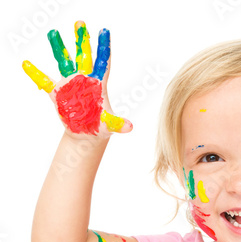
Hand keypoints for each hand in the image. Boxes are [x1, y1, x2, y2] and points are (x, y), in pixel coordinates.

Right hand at [22, 20, 131, 138]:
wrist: (85, 135)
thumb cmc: (100, 127)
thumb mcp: (110, 125)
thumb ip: (118, 123)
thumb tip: (129, 127)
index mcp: (98, 84)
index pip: (102, 62)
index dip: (104, 47)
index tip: (104, 30)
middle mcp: (84, 80)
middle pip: (83, 56)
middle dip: (82, 40)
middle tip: (80, 22)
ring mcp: (70, 84)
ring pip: (64, 62)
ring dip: (59, 47)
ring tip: (53, 32)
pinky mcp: (57, 93)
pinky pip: (44, 82)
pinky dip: (35, 74)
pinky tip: (26, 63)